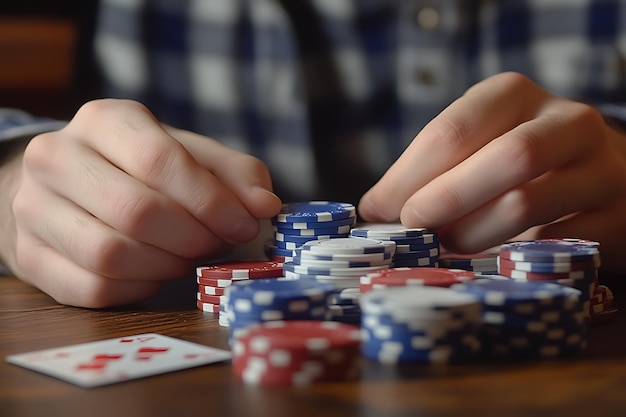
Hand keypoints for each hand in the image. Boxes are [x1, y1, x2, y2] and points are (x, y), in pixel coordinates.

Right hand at [1, 99, 280, 306]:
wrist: (70, 185)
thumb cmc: (144, 169)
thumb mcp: (193, 156)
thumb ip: (235, 176)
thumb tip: (265, 207)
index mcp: (104, 120)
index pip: (158, 161)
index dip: (209, 201)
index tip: (245, 225)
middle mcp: (57, 157)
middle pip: (135, 211)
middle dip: (192, 237)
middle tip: (217, 244)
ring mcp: (34, 208)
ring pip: (110, 254)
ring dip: (166, 265)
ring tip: (187, 256)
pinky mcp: (30, 256)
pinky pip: (92, 288)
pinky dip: (138, 288)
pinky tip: (156, 272)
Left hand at [359, 72, 625, 272]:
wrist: (600, 174)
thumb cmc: (517, 162)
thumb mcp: (474, 147)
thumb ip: (430, 171)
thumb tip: (372, 211)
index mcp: (514, 95)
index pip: (452, 132)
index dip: (407, 177)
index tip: (377, 211)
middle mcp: (566, 121)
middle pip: (504, 158)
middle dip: (445, 200)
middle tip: (411, 230)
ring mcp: (601, 168)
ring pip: (528, 202)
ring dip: (473, 234)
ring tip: (445, 247)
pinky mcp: (619, 216)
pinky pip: (556, 244)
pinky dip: (512, 257)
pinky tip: (488, 261)